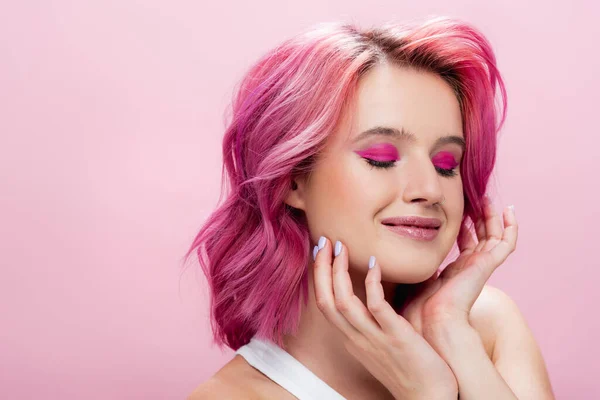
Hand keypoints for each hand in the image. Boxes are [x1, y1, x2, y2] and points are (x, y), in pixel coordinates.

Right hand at [312, 237, 458, 399]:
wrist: (430, 397)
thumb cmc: (410, 368)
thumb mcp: (381, 344)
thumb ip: (373, 322)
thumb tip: (373, 296)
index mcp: (352, 339)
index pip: (325, 304)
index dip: (320, 277)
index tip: (321, 253)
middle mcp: (357, 339)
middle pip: (326, 301)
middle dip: (321, 269)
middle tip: (323, 241)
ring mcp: (374, 339)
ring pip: (343, 302)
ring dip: (338, 271)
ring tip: (341, 246)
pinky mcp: (396, 337)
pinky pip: (376, 307)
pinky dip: (371, 284)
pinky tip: (374, 264)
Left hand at [397, 196, 517, 338]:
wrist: (432, 318)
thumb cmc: (421, 304)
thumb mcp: (417, 275)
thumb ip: (418, 263)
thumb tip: (405, 250)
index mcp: (457, 272)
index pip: (466, 245)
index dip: (464, 228)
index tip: (460, 213)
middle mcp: (472, 267)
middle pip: (483, 238)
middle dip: (481, 219)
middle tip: (477, 200)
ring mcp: (482, 266)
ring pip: (495, 237)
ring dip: (494, 218)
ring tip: (488, 200)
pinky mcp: (488, 264)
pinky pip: (506, 243)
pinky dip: (511, 227)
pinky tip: (509, 211)